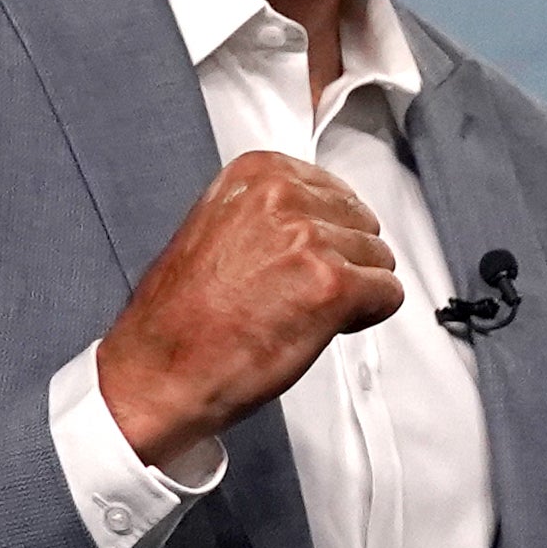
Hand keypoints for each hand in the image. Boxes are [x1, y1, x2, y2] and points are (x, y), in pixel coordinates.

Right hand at [97, 152, 401, 465]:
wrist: (158, 373)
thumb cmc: (181, 318)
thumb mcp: (217, 229)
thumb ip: (271, 213)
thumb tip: (320, 217)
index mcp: (257, 174)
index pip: (337, 192)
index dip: (326, 233)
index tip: (302, 259)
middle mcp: (284, 197)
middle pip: (363, 224)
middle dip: (343, 261)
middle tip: (299, 293)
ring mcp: (310, 239)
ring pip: (379, 260)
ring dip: (354, 291)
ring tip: (302, 312)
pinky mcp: (333, 286)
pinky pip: (388, 294)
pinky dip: (367, 316)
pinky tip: (324, 328)